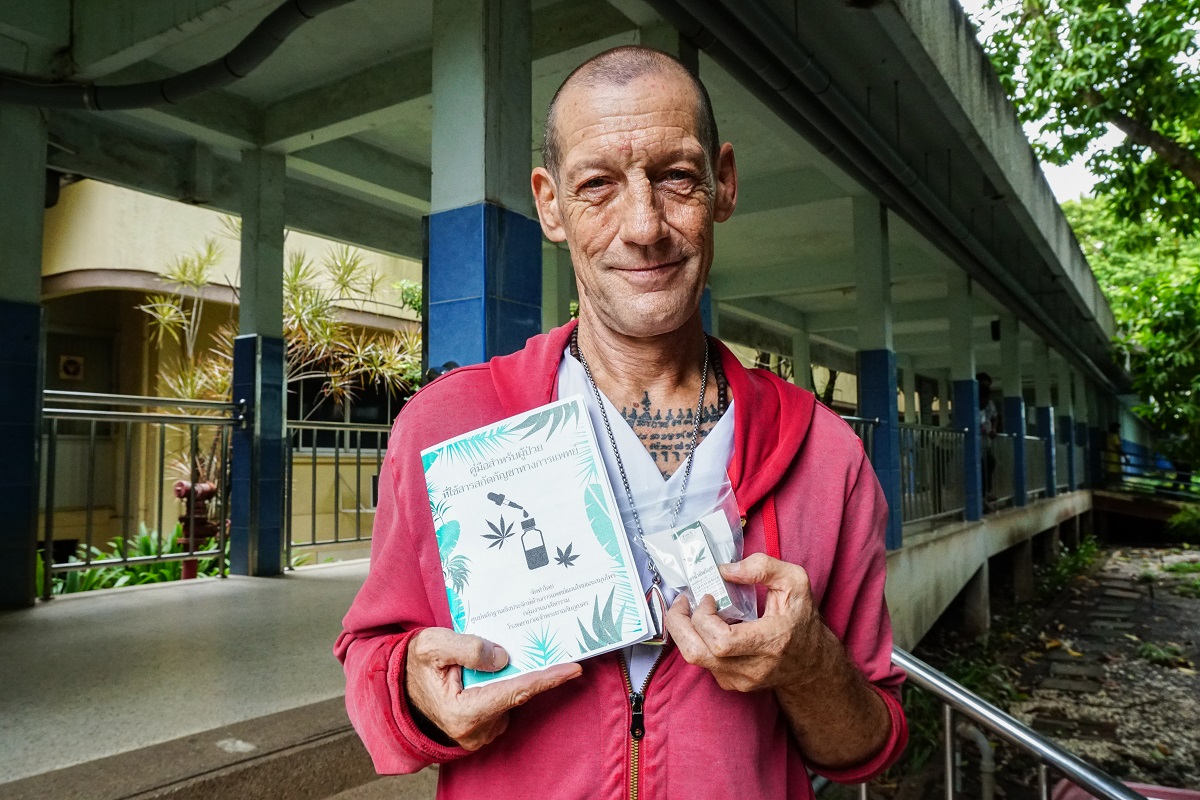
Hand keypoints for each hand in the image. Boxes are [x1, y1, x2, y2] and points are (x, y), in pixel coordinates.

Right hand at [405, 628, 581, 750]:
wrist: (396, 689)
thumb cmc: (413, 665)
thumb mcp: (432, 645)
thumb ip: (467, 648)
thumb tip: (502, 657)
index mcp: (464, 712)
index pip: (516, 691)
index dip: (547, 678)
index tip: (574, 668)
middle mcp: (477, 729)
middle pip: (518, 693)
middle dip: (535, 669)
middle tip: (549, 645)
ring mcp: (481, 733)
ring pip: (512, 697)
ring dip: (515, 675)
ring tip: (503, 652)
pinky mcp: (483, 729)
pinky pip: (504, 702)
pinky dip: (506, 684)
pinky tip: (498, 667)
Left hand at [665, 553, 824, 692]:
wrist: (811, 662)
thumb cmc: (801, 619)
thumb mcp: (794, 582)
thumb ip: (763, 568)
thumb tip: (725, 570)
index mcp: (770, 642)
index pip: (722, 642)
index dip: (704, 617)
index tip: (709, 597)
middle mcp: (752, 667)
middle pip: (697, 653)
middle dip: (678, 624)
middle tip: (682, 602)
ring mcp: (740, 680)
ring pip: (695, 658)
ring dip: (684, 631)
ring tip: (691, 610)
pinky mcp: (731, 684)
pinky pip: (703, 662)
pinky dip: (697, 641)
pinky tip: (706, 626)